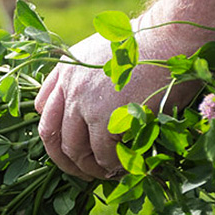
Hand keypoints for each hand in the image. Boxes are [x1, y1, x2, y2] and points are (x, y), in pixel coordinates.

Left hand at [35, 33, 196, 180]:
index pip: (43, 108)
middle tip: (82, 170)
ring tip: (105, 173)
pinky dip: (111, 166)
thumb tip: (88, 111)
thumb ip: (87, 77)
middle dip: (64, 159)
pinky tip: (123, 167)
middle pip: (51, 134)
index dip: (54, 132)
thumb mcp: (103, 52)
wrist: (171, 40)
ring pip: (73, 150)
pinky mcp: (105, 119)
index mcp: (66, 69)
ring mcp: (84, 104)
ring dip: (88, 168)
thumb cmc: (148, 48)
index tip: (69, 144)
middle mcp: (69, 86)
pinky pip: (102, 155)